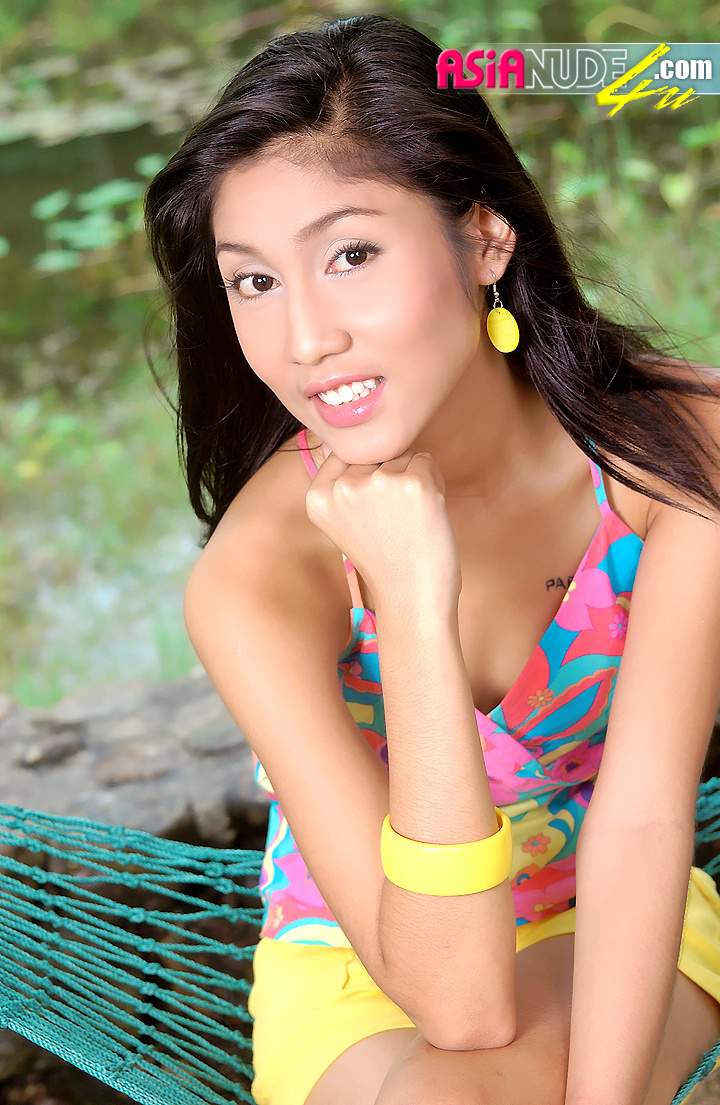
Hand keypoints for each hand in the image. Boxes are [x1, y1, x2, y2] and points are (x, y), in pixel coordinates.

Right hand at [304, 447, 461, 609]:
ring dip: (412, 481)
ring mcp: (379, 483)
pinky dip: (433, 484)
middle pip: (374, 452)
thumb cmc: (383, 559)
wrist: (411, 598)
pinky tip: (424, 516)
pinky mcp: (414, 485)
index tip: (369, 513)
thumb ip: (339, 481)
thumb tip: (340, 439)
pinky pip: (427, 462)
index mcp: (318, 495)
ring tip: (407, 521)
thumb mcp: (343, 520)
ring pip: (402, 455)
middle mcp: (344, 486)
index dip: (365, 478)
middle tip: (391, 521)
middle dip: (388, 476)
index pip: (345, 453)